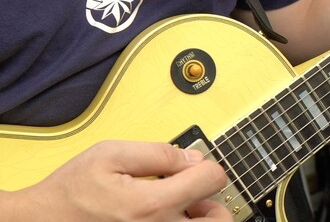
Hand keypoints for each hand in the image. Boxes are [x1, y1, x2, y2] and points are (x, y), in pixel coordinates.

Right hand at [12, 141, 231, 220]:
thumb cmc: (69, 194)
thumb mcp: (110, 155)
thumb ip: (158, 153)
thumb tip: (192, 157)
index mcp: (152, 204)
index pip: (212, 179)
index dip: (206, 165)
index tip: (192, 165)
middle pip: (220, 221)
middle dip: (214, 203)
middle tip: (194, 195)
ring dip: (201, 221)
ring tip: (180, 210)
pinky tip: (161, 220)